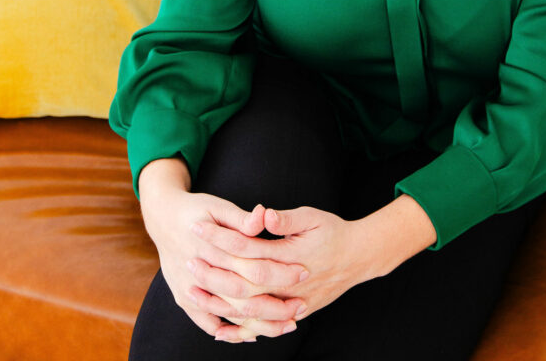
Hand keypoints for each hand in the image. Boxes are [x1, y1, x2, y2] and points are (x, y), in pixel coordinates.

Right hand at [141, 189, 307, 343]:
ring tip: (288, 323)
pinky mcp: (184, 299)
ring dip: (260, 322)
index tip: (303, 272)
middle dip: (275, 304)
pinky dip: (230, 332)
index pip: (252, 264)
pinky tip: (253, 335)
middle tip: (302, 305)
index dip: (279, 270)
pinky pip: (208, 322)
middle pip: (243, 294)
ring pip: (229, 313)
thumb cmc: (196, 210)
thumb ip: (242, 218)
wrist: (162, 219)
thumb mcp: (218, 206)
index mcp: (211, 247)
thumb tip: (265, 215)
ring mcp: (190, 289)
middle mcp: (200, 272)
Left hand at [199, 205, 373, 342]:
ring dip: (218, 302)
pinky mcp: (292, 314)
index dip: (220, 237)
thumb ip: (287, 219)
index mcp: (289, 256)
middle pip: (241, 283)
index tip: (198, 227)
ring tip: (192, 292)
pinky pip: (261, 328)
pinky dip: (239, 331)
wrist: (358, 258)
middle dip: (212, 273)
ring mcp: (290, 303)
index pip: (247, 247)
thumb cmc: (333, 232)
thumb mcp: (313, 217)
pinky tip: (219, 330)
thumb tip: (263, 214)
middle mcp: (288, 284)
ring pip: (248, 310)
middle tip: (187, 261)